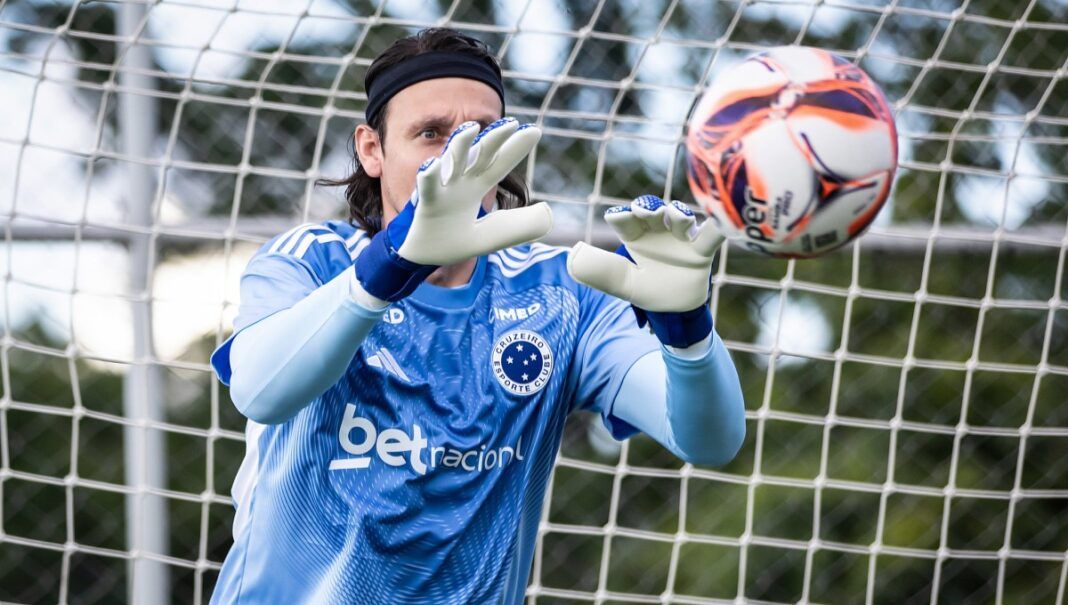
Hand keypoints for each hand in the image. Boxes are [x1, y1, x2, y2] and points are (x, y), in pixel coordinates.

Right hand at [356, 118, 553, 301]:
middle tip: (511, 123)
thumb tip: (548, 212)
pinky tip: (432, 165)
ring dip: (459, 143)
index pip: (500, 163)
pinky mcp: (426, 203)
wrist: (422, 258)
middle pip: (480, 154)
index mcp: (477, 186)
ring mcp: (443, 189)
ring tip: (470, 128)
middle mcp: (461, 182)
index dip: (516, 147)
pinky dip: (429, 175)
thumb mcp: (493, 235)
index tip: (536, 131)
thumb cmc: (455, 240)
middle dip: (494, 138)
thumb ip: (520, 226)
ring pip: (451, 161)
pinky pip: (427, 186)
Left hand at [567, 195, 723, 347]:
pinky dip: (719, 226)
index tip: (616, 217)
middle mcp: (658, 231)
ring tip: (675, 217)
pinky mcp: (701, 250)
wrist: (675, 311)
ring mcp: (681, 238)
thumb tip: (572, 255)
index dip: (621, 216)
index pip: (625, 221)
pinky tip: (724, 218)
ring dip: (678, 215)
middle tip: (644, 210)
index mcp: (635, 236)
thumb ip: (601, 271)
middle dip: (649, 208)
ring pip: (681, 219)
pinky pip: (712, 235)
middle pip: (653, 212)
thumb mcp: (622, 283)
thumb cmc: (647, 289)